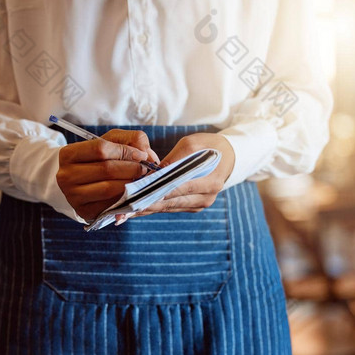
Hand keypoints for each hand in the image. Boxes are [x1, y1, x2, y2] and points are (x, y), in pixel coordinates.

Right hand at [56, 129, 159, 220]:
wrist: (81, 182)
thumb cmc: (98, 158)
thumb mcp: (110, 142)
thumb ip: (130, 139)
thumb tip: (144, 154)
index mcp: (68, 154)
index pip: (100, 148)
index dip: (125, 151)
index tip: (141, 155)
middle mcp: (66, 176)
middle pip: (106, 169)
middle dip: (132, 168)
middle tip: (145, 169)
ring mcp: (72, 196)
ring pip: (108, 189)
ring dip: (131, 184)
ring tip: (140, 180)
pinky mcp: (83, 212)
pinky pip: (109, 206)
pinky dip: (125, 199)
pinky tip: (131, 193)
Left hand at [116, 133, 234, 222]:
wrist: (230, 156)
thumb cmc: (210, 146)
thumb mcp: (193, 143)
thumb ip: (175, 158)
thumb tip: (155, 171)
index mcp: (210, 181)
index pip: (179, 187)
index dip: (156, 190)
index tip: (136, 192)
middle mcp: (206, 196)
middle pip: (172, 202)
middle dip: (147, 203)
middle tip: (125, 207)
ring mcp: (201, 204)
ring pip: (169, 208)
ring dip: (147, 209)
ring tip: (125, 211)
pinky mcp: (194, 207)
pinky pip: (172, 208)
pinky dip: (155, 207)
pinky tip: (136, 209)